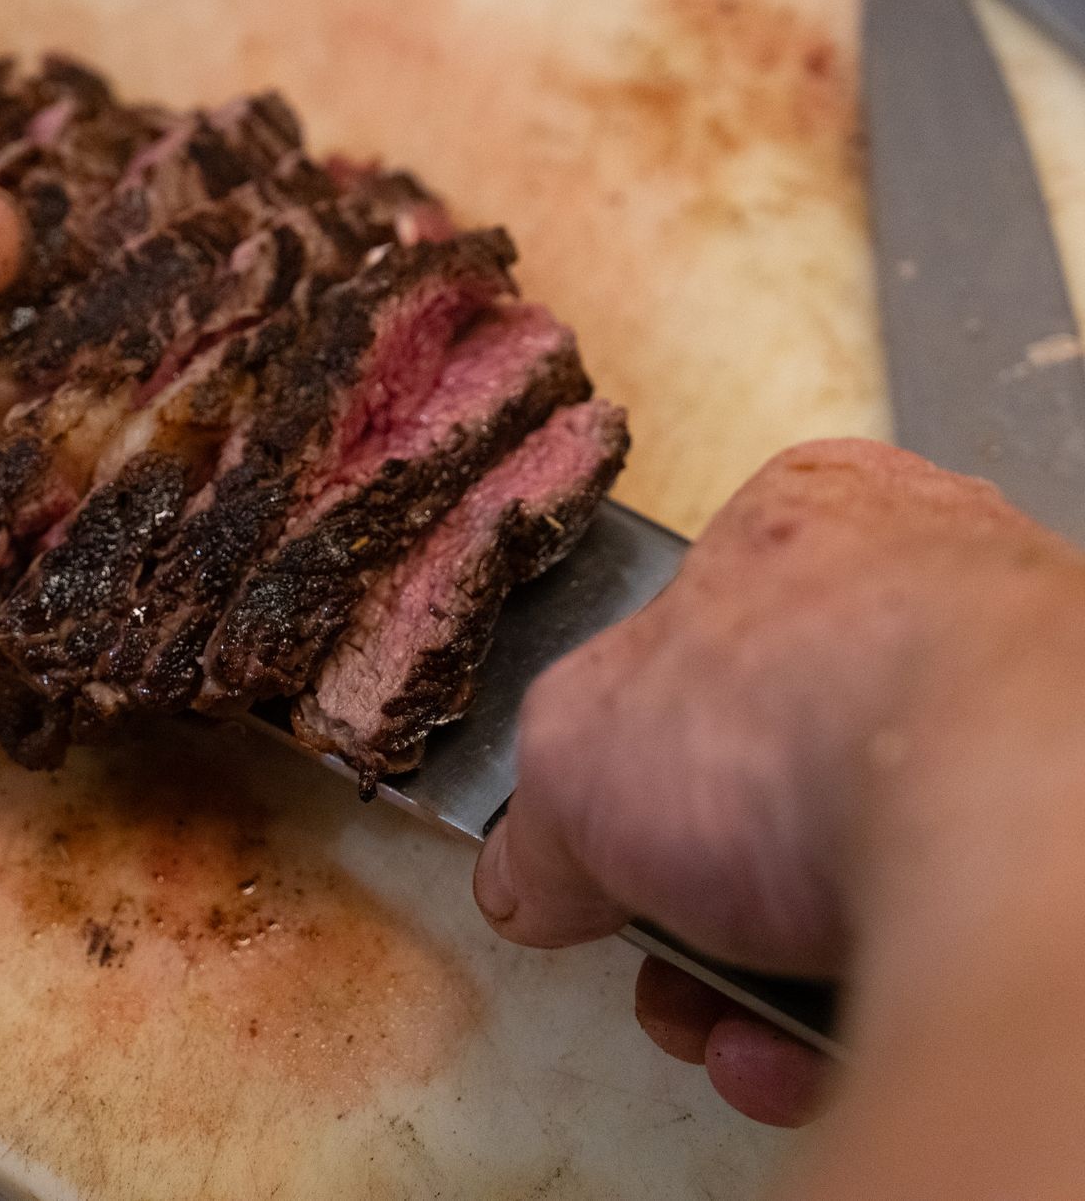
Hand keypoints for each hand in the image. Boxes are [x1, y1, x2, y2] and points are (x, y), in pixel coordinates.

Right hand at [474, 440, 1084, 1128]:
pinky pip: (938, 923)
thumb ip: (534, 820)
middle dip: (695, 895)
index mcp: (810, 518)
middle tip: (663, 947)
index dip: (629, 746)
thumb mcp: (568, 754)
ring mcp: (1024, 711)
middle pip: (766, 767)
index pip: (694, 622)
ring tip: (730, 1023)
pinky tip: (804, 1043)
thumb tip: (530, 880)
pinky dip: (859, 998)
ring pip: (854, 863)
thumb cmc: (808, 716)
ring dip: (759, 969)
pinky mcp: (1067, 831)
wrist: (1002, 826)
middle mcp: (938, 591)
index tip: (606, 824)